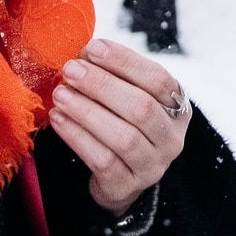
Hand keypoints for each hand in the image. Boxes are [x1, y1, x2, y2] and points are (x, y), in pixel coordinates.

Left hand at [49, 39, 189, 214]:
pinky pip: (103, 161)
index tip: (92, 48)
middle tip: (70, 70)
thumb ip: (112, 74)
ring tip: (60, 94)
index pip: (158, 79)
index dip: (125, 61)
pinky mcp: (127, 187)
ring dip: (87, 111)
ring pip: (123, 137)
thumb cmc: (120, 123)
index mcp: (177, 107)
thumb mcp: (126, 97)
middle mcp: (172, 138)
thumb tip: (82, 51)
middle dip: (102, 85)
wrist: (118, 177)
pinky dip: (77, 137)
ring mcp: (153, 166)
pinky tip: (58, 120)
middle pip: (141, 108)